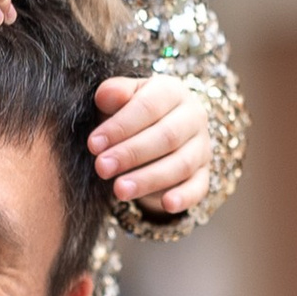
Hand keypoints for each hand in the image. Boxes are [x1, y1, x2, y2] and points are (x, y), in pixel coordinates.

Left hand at [93, 71, 211, 214]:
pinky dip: (184, 197)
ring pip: (181, 164)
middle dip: (131, 154)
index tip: (93, 144)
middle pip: (167, 136)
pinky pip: (198, 187)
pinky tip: (166, 204)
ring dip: (149, 179)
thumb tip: (106, 94)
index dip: (121, 126)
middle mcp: (193, 116)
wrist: (152, 135)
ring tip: (119, 191)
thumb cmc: (129, 115)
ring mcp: (201, 147)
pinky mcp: (203, 174)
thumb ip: (113, 95)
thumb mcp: (118, 101)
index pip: (148, 106)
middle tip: (102, 168)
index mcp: (172, 91)